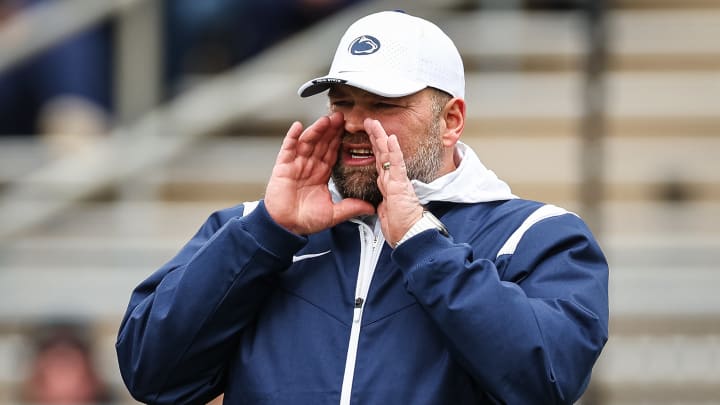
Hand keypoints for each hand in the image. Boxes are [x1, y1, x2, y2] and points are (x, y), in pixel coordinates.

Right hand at [265, 112, 374, 234]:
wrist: (286, 227)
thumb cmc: (305, 220)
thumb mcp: (333, 214)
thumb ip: (351, 207)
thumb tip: (371, 207)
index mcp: (321, 174)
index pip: (332, 152)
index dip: (340, 140)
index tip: (349, 129)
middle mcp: (309, 167)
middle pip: (321, 143)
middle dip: (331, 130)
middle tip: (341, 116)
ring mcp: (296, 165)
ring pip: (308, 142)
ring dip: (316, 130)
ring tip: (326, 119)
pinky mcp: (283, 167)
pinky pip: (288, 148)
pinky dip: (292, 137)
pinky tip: (298, 126)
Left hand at [366, 119, 423, 245]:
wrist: (411, 237)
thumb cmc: (402, 230)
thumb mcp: (386, 216)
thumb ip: (383, 207)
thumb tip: (381, 205)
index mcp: (389, 187)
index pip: (380, 163)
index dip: (375, 150)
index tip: (371, 138)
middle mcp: (393, 181)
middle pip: (382, 154)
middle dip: (375, 137)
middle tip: (370, 122)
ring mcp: (397, 181)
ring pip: (387, 155)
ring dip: (380, 138)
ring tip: (374, 123)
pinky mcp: (400, 185)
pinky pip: (396, 164)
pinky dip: (393, 151)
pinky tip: (390, 138)